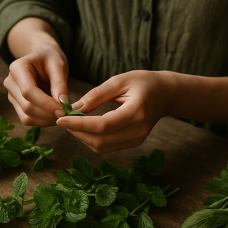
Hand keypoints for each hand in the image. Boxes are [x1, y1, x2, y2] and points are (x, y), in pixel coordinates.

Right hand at [4, 17, 68, 126]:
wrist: (42, 57)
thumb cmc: (50, 58)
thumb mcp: (59, 65)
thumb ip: (60, 84)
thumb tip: (63, 104)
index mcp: (17, 68)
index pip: (28, 91)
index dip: (45, 104)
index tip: (63, 110)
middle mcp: (10, 83)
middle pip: (27, 106)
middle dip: (48, 114)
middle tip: (67, 114)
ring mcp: (11, 95)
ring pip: (26, 116)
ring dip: (46, 120)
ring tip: (62, 114)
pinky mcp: (16, 105)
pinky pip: (27, 119)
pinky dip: (42, 121)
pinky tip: (54, 115)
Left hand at [56, 70, 174, 153]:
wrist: (166, 94)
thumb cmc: (143, 82)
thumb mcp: (119, 80)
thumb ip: (96, 94)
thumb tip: (74, 108)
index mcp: (136, 111)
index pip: (102, 125)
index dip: (79, 124)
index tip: (61, 119)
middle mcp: (138, 130)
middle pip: (100, 140)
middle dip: (77, 132)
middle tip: (63, 120)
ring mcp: (137, 139)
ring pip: (102, 147)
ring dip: (82, 138)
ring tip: (72, 123)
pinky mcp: (134, 143)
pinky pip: (107, 147)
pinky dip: (92, 140)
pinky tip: (84, 128)